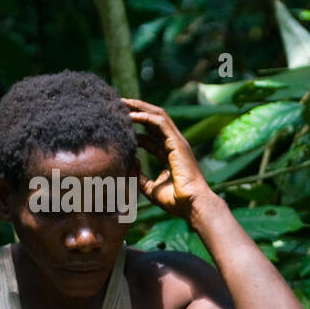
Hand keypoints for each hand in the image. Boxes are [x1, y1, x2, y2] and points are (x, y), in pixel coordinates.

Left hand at [124, 98, 212, 218]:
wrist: (192, 205)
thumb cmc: (176, 202)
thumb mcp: (151, 189)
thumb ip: (139, 177)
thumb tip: (129, 164)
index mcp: (170, 155)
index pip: (151, 135)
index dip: (135, 128)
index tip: (117, 123)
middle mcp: (174, 145)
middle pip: (154, 120)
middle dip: (136, 110)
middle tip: (116, 104)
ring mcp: (177, 142)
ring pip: (158, 115)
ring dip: (139, 107)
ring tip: (121, 103)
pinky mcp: (178, 142)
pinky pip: (159, 123)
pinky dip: (144, 116)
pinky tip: (129, 115)